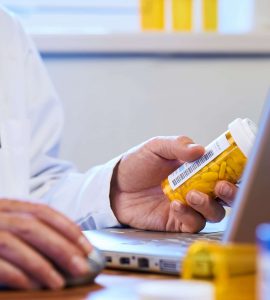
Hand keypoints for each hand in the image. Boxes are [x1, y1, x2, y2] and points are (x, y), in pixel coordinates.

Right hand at [0, 200, 92, 289]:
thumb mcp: (8, 222)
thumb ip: (32, 229)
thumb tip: (68, 247)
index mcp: (9, 207)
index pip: (44, 212)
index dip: (68, 228)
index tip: (86, 246)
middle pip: (34, 228)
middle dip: (62, 248)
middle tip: (81, 267)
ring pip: (15, 245)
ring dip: (42, 266)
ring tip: (59, 282)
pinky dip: (18, 276)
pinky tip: (33, 286)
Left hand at [110, 136, 237, 232]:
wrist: (115, 186)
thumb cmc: (136, 164)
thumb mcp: (155, 147)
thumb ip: (177, 145)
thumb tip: (200, 149)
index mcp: (194, 169)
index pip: (221, 171)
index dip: (230, 172)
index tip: (229, 171)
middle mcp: (194, 188)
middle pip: (224, 196)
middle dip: (229, 194)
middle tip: (221, 187)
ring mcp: (187, 206)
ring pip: (213, 213)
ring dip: (208, 205)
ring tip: (191, 195)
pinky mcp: (176, 222)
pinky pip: (193, 224)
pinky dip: (189, 216)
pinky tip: (175, 205)